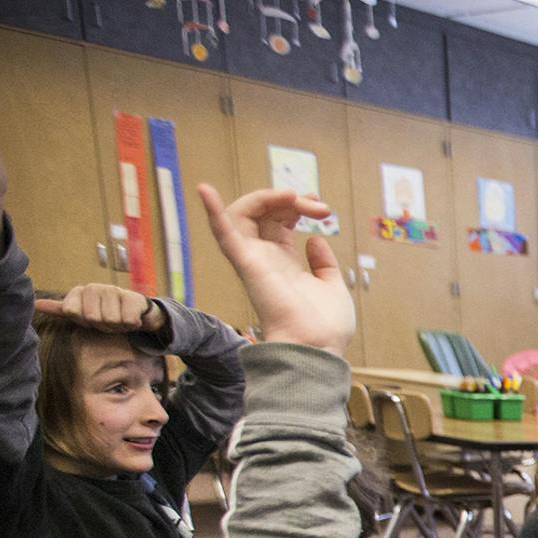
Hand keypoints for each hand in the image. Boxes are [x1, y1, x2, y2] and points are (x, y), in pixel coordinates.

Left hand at [35, 284, 164, 333]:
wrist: (136, 313)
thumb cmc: (104, 313)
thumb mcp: (80, 314)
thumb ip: (58, 309)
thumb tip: (34, 304)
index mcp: (80, 291)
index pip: (71, 311)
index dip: (82, 320)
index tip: (90, 318)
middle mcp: (95, 287)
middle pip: (92, 318)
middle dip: (102, 325)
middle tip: (107, 321)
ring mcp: (114, 290)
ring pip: (110, 319)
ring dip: (117, 326)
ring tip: (119, 320)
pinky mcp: (132, 297)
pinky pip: (127, 319)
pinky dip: (130, 324)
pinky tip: (132, 319)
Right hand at [197, 184, 353, 356]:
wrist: (318, 348)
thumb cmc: (325, 326)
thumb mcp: (332, 286)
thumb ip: (323, 263)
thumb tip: (315, 239)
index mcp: (284, 262)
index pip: (279, 220)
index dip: (296, 206)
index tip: (322, 208)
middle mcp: (264, 258)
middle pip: (263, 212)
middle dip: (290, 199)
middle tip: (318, 206)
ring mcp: (253, 260)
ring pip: (243, 214)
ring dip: (266, 197)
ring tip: (293, 198)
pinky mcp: (247, 265)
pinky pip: (223, 234)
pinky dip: (213, 212)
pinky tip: (206, 190)